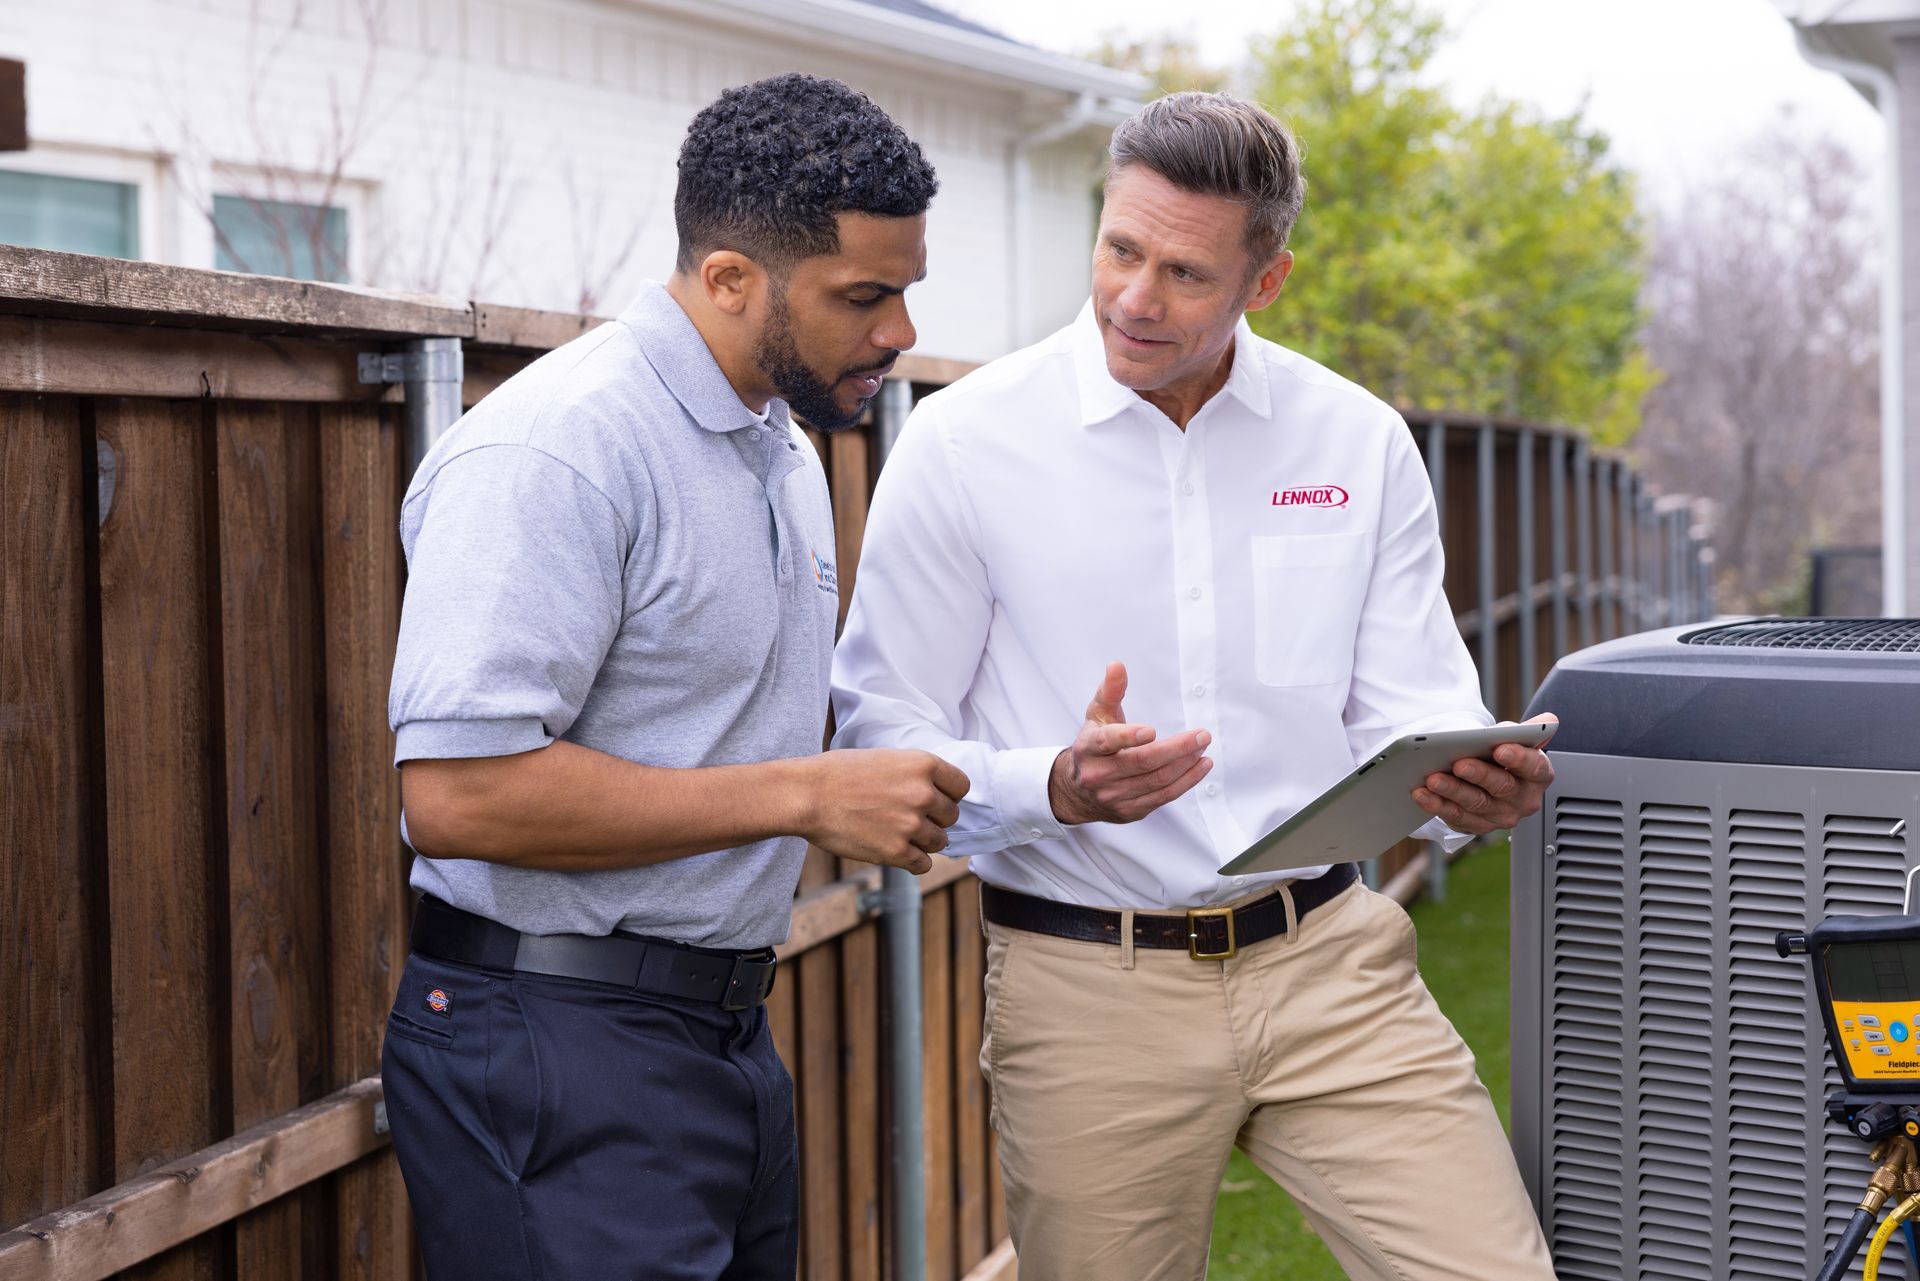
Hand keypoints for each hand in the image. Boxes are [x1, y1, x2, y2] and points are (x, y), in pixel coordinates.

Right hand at [803, 749, 970, 873]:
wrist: (808, 795)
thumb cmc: (839, 773)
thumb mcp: (885, 758)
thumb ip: (914, 775)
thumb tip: (936, 794)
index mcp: (923, 764)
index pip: (961, 786)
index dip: (948, 794)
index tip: (934, 799)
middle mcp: (923, 794)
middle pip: (952, 816)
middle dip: (934, 818)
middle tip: (909, 817)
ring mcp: (911, 825)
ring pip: (940, 842)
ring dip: (924, 841)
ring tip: (899, 834)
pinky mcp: (897, 852)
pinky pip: (923, 864)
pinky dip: (913, 861)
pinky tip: (897, 851)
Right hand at [1048, 661, 1212, 825]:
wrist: (1077, 791)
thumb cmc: (1094, 746)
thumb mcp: (1096, 715)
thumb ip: (1110, 690)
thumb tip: (1117, 666)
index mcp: (1088, 748)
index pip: (1106, 742)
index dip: (1128, 737)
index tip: (1151, 731)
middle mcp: (1099, 775)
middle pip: (1141, 763)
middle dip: (1176, 749)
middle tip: (1202, 735)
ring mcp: (1115, 795)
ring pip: (1157, 781)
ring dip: (1185, 764)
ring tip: (1203, 748)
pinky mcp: (1130, 810)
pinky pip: (1163, 797)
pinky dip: (1186, 782)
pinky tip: (1200, 766)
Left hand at [1411, 714, 1557, 834]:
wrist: (1488, 777)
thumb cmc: (1502, 755)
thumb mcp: (1514, 739)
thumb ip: (1526, 731)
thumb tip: (1548, 721)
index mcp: (1539, 775)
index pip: (1534, 767)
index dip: (1518, 758)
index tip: (1500, 748)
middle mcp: (1524, 800)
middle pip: (1502, 787)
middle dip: (1479, 774)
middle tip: (1458, 763)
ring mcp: (1500, 816)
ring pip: (1475, 804)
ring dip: (1452, 791)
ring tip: (1432, 778)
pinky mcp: (1477, 825)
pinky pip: (1456, 818)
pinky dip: (1437, 805)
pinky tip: (1421, 794)